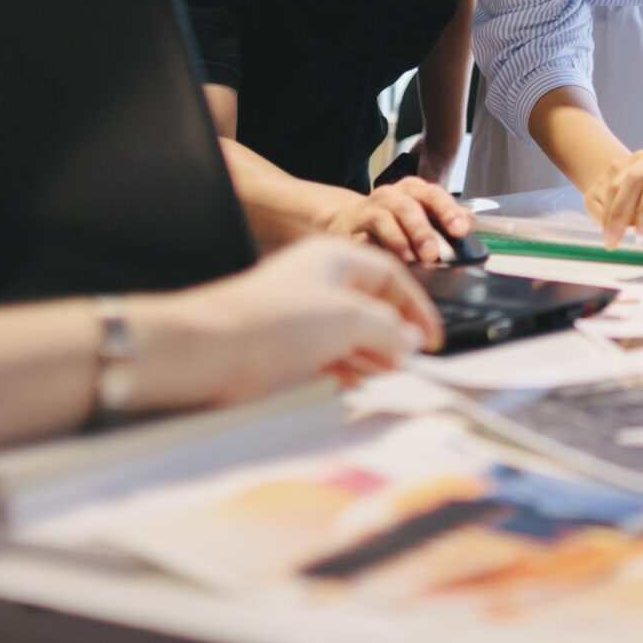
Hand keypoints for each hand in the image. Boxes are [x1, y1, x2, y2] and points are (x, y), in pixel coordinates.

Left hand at [131, 237, 442, 411]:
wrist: (209, 351)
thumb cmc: (275, 321)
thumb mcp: (349, 319)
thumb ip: (389, 329)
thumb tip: (410, 340)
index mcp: (334, 258)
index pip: (390, 275)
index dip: (416, 306)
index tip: (432, 336)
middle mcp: (316, 281)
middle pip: (369, 304)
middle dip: (394, 333)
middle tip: (411, 360)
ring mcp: (297, 314)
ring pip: (347, 332)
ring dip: (371, 354)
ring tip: (388, 375)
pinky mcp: (281, 346)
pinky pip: (325, 354)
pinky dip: (346, 368)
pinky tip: (355, 384)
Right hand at [322, 176, 473, 266]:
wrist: (347, 221)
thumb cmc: (393, 220)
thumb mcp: (422, 214)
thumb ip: (448, 218)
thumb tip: (471, 223)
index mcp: (412, 190)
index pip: (433, 194)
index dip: (448, 211)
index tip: (460, 230)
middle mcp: (390, 195)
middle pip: (408, 208)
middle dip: (422, 231)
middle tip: (433, 254)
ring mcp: (367, 210)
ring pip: (383, 220)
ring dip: (399, 242)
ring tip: (410, 261)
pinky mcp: (348, 229)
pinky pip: (361, 239)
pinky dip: (374, 251)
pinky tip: (384, 263)